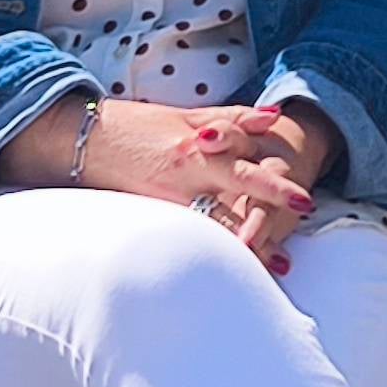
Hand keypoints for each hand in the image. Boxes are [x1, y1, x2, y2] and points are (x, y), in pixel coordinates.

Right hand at [74, 98, 326, 272]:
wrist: (82, 138)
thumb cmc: (138, 126)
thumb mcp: (187, 116)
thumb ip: (234, 118)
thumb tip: (275, 117)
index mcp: (202, 143)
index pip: (247, 165)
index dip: (276, 185)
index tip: (304, 201)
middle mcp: (190, 169)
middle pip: (239, 190)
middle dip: (271, 207)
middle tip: (302, 224)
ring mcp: (171, 194)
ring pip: (216, 221)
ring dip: (249, 242)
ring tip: (279, 264)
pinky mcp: (152, 210)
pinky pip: (189, 232)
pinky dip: (211, 250)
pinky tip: (230, 270)